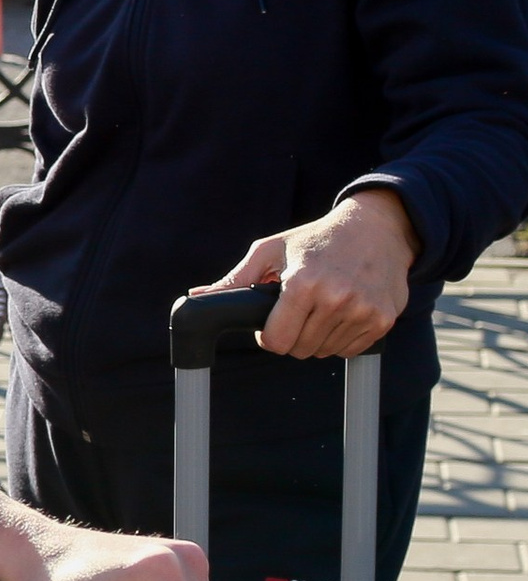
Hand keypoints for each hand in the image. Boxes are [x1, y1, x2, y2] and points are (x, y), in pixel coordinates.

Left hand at [202, 190, 415, 360]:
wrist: (376, 229)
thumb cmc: (316, 239)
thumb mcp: (271, 250)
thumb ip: (236, 280)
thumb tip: (196, 297)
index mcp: (303, 283)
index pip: (277, 341)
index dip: (268, 337)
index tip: (270, 325)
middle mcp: (335, 299)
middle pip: (299, 349)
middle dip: (291, 336)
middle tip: (295, 313)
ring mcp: (363, 311)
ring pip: (324, 351)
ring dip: (316, 338)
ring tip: (318, 309)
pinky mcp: (383, 320)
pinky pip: (350, 350)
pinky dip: (340, 339)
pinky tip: (339, 314)